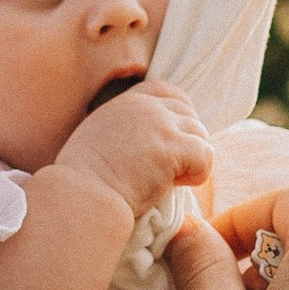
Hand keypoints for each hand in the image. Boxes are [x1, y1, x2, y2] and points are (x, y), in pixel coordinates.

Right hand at [48, 77, 213, 226]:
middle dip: (186, 142)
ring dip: (191, 159)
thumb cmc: (85, 180)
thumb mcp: (99, 138)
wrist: (82, 197)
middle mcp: (145, 106)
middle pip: (189, 115)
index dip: (179, 115)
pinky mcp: (172, 146)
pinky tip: (175, 186)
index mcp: (125, 102)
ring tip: (169, 180)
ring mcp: (160, 124)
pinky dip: (198, 174)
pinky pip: (206, 155)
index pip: (168, 92)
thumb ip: (125, 129)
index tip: (172, 142)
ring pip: (200, 135)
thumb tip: (150, 142)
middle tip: (168, 169)